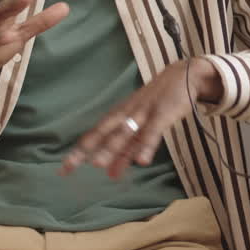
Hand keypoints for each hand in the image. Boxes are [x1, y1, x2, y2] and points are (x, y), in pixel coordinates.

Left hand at [60, 58, 221, 178]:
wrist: (185, 75)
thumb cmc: (160, 102)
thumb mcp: (141, 125)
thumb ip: (127, 149)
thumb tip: (111, 174)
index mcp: (120, 114)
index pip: (95, 134)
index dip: (79, 151)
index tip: (63, 169)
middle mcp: (127, 113)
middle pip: (103, 133)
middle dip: (86, 150)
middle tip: (68, 167)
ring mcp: (144, 113)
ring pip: (125, 132)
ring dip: (112, 148)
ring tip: (99, 165)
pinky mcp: (163, 114)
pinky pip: (153, 131)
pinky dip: (147, 145)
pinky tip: (142, 162)